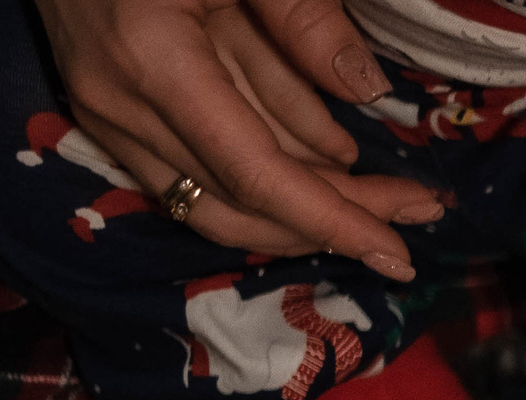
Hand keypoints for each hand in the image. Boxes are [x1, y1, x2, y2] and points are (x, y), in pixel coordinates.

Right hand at [34, 0, 434, 272]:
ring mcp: (107, 114)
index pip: (257, 174)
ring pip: (218, 200)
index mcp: (152, 60)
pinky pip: (195, 172)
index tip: (400, 251)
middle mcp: (120, 105)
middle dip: (339, 216)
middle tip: (418, 212)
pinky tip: (328, 166)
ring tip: (386, 197)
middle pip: (246, 199)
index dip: (333, 220)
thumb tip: (367, 90)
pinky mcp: (110, 112)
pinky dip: (266, 176)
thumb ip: (300, 17)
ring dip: (306, 206)